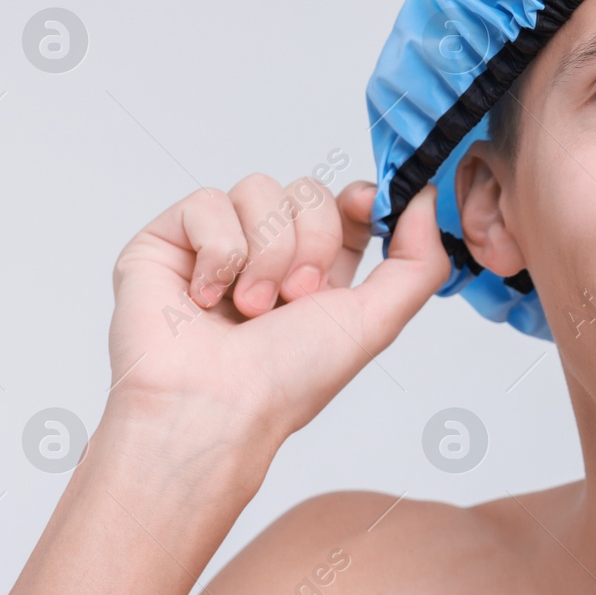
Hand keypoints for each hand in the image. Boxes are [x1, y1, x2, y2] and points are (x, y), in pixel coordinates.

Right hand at [103, 176, 446, 469]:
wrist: (213, 406)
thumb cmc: (287, 380)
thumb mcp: (377, 320)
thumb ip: (419, 261)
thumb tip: (427, 198)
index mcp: (318, 273)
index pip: (344, 204)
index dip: (359, 199)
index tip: (367, 207)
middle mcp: (268, 254)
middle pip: (307, 190)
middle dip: (311, 242)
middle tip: (294, 299)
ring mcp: (217, 244)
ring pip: (259, 189)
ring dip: (265, 253)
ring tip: (248, 308)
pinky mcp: (168, 240)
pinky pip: (207, 202)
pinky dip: (217, 253)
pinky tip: (206, 298)